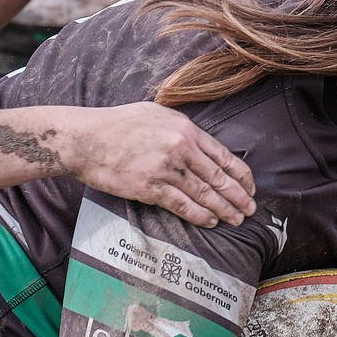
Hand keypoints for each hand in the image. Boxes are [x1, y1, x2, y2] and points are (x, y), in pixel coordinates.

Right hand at [57, 101, 256, 227]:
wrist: (86, 139)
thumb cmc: (118, 125)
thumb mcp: (157, 115)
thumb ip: (182, 129)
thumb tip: (202, 145)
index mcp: (186, 129)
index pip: (224, 157)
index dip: (241, 176)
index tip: (250, 188)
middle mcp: (181, 148)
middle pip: (219, 179)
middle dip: (239, 198)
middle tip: (250, 211)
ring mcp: (166, 169)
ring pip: (204, 195)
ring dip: (223, 210)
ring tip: (235, 220)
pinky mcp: (150, 188)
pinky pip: (182, 206)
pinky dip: (199, 215)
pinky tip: (210, 221)